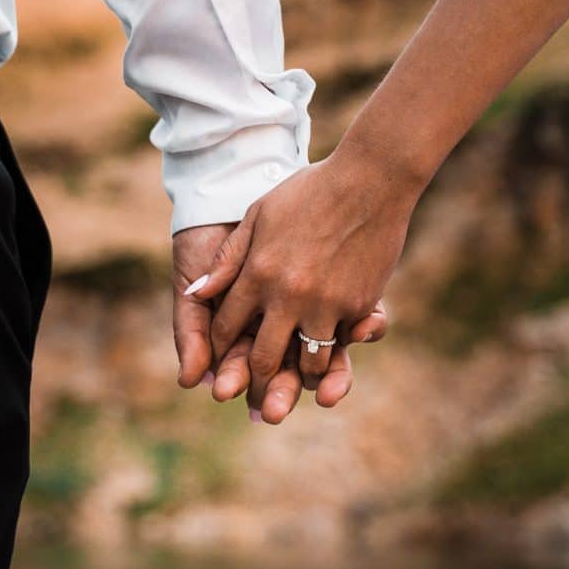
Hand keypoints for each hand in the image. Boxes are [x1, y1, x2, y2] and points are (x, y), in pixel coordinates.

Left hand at [187, 154, 412, 409]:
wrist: (369, 179)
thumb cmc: (309, 192)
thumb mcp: (259, 216)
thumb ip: (228, 260)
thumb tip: (198, 295)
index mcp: (257, 274)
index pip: (227, 327)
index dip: (221, 346)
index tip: (223, 354)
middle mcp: (287, 296)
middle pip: (264, 358)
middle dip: (257, 379)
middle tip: (255, 390)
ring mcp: (325, 304)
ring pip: (307, 362)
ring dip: (301, 375)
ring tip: (297, 378)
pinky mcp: (358, 305)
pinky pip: (342, 341)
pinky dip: (335, 349)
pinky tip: (331, 351)